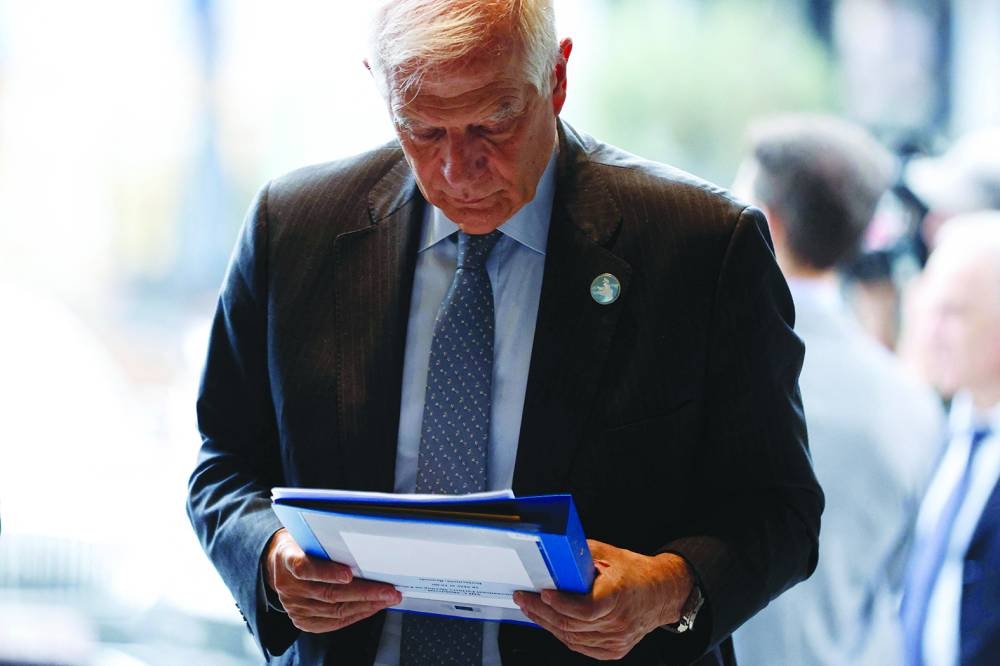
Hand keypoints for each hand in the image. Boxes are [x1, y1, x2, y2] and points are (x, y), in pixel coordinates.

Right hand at [264, 528, 401, 632]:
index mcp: (287, 558)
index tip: (348, 574)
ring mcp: (294, 605)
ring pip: (334, 610)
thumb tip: (362, 542)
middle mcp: (288, 585)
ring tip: (387, 599)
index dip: (327, 572)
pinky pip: (332, 622)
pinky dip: (355, 615)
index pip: (304, 567)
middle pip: (328, 593)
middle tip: (388, 590)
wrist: (279, 563)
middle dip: (364, 593)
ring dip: (365, 605)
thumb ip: (326, 541)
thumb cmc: (301, 545)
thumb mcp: (307, 534)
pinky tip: (371, 608)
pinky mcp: (301, 620)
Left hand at [513, 540, 693, 660]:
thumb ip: (581, 556)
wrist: (662, 593)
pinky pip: (580, 646)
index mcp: (619, 595)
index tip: (543, 593)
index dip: (561, 604)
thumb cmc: (637, 572)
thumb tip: (554, 553)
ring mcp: (616, 639)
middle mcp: (619, 621)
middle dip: (541, 612)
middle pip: (572, 624)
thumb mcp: (609, 554)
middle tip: (524, 599)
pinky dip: (562, 635)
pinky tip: (549, 623)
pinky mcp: (614, 649)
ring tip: (531, 610)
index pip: (586, 609)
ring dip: (546, 624)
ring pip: (572, 638)